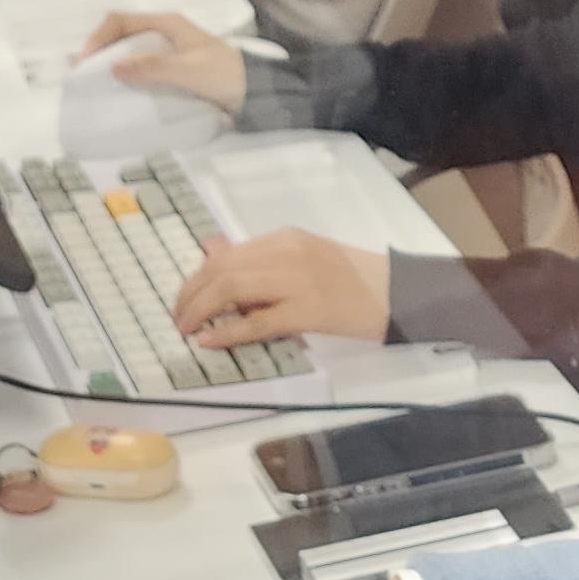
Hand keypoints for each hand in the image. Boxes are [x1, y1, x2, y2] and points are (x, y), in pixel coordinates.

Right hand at [78, 7, 247, 115]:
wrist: (257, 92)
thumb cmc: (225, 75)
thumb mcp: (188, 70)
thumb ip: (153, 68)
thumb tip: (114, 67)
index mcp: (167, 24)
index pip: (120, 21)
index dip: (98, 38)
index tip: (84, 63)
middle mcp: (165, 34)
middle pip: (121, 35)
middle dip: (99, 52)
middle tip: (82, 76)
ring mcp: (169, 52)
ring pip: (130, 52)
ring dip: (111, 66)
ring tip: (95, 85)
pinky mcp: (173, 71)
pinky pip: (142, 69)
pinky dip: (127, 78)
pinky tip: (120, 93)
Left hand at [171, 227, 390, 349]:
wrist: (400, 293)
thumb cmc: (354, 280)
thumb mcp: (304, 257)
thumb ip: (260, 258)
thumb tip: (210, 251)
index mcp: (285, 238)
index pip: (227, 254)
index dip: (196, 277)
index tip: (184, 298)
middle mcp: (287, 252)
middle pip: (222, 269)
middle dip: (191, 294)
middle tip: (178, 318)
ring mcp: (298, 281)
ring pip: (233, 288)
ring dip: (201, 310)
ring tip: (187, 328)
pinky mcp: (308, 311)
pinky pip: (258, 321)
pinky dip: (228, 331)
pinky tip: (210, 341)